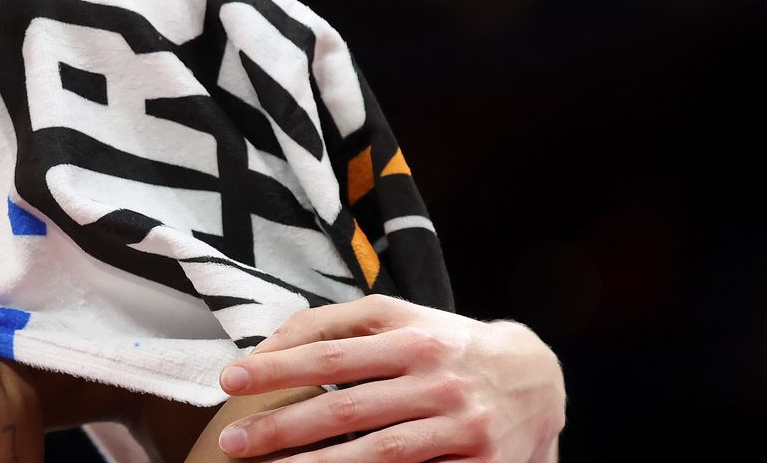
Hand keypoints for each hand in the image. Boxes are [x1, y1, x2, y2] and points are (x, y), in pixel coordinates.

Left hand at [214, 294, 563, 461]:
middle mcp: (436, 381)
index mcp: (412, 338)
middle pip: (348, 409)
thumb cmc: (443, 344)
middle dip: (284, 427)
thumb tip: (267, 347)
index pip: (331, 354)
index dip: (278, 368)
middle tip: (235, 442)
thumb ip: (332, 324)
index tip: (231, 380)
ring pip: (380, 453)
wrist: (534, 377)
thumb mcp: (396, 317)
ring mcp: (459, 425)